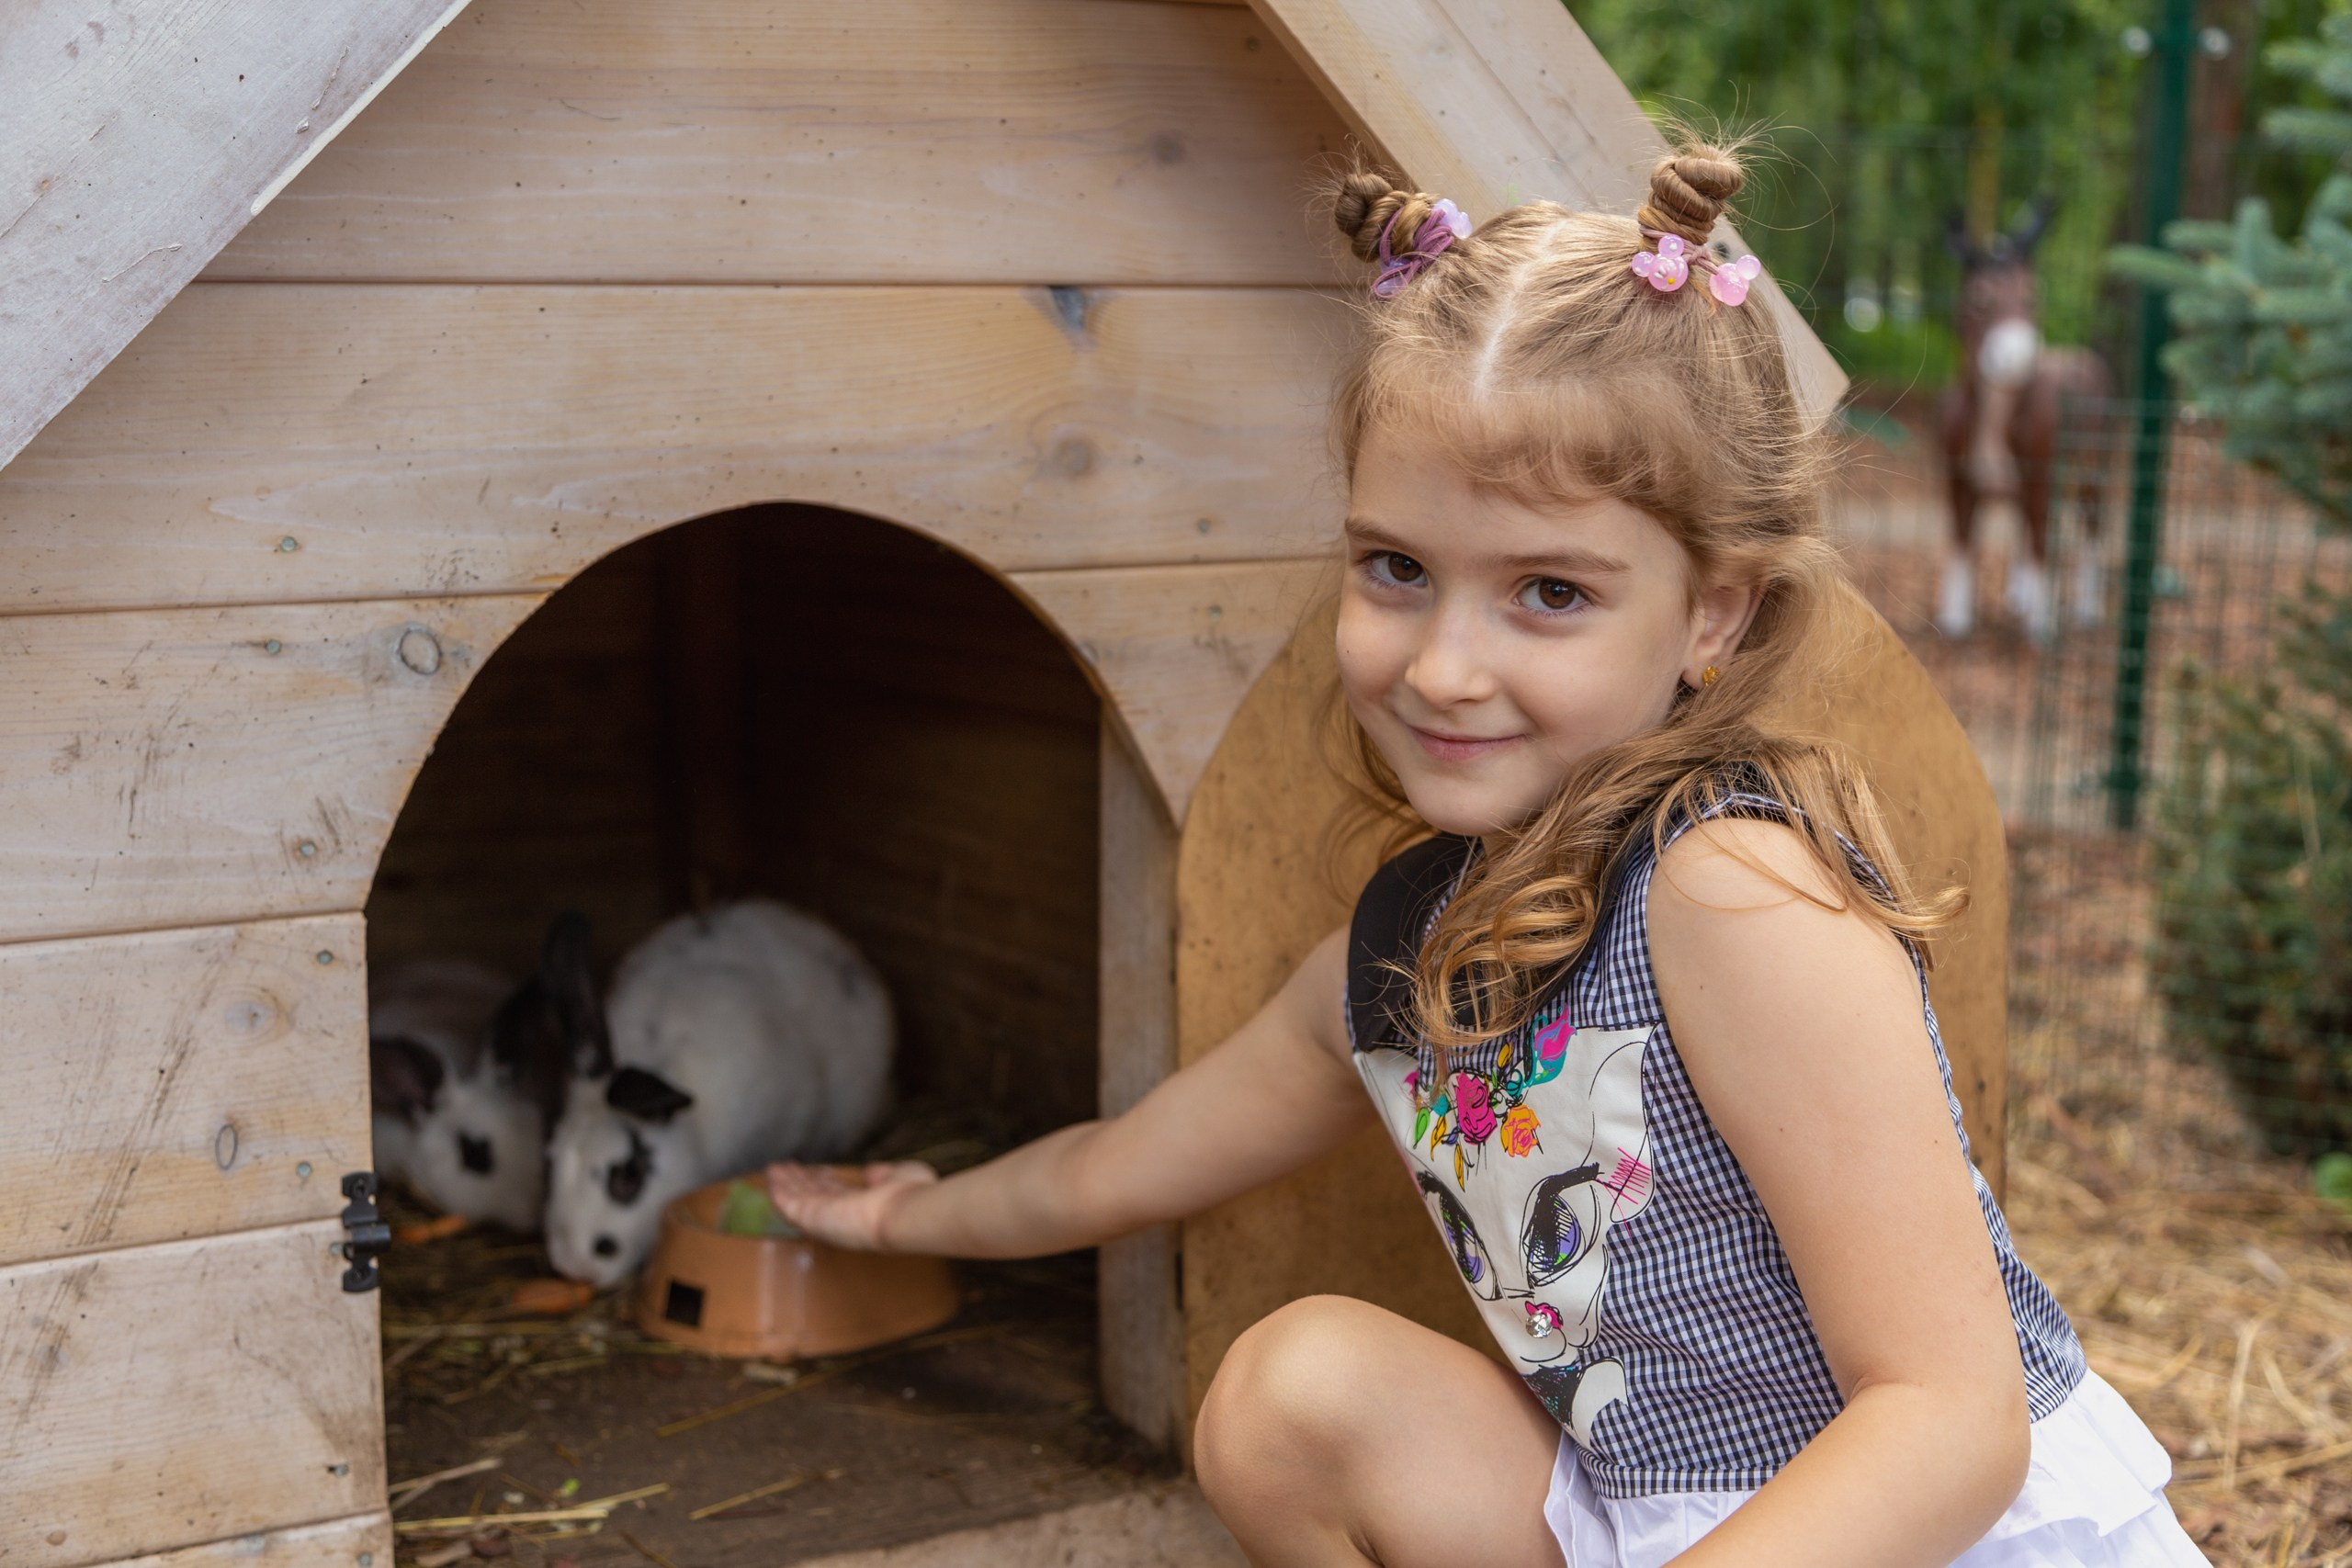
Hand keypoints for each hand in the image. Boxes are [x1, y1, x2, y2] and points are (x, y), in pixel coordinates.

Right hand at [766, 1160, 937, 1251]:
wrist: (907, 1213)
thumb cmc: (910, 1196)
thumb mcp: (897, 1177)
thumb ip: (881, 1175)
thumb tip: (871, 1171)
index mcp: (862, 1208)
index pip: (838, 1195)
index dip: (824, 1181)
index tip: (816, 1170)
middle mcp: (842, 1216)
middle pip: (815, 1197)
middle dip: (800, 1182)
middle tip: (786, 1169)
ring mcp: (825, 1219)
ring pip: (800, 1200)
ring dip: (786, 1183)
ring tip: (773, 1169)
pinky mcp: (811, 1218)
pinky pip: (790, 1204)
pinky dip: (780, 1191)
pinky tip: (771, 1178)